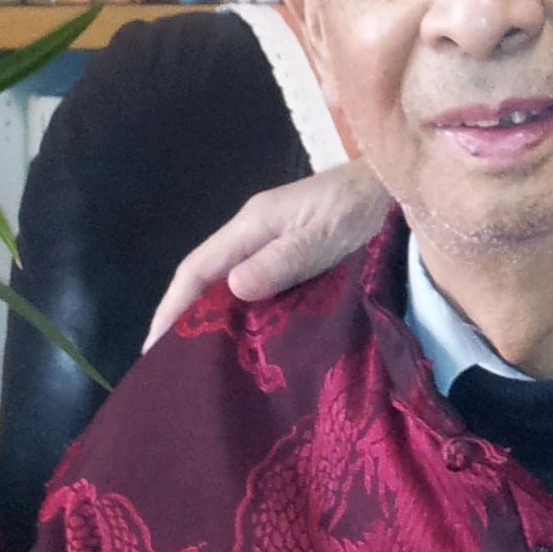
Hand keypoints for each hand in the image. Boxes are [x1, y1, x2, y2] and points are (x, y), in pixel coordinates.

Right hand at [145, 160, 393, 343]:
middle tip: (170, 367)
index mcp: (252, 225)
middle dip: (184, 318)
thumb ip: (282, 260)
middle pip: (207, 278)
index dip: (172, 308)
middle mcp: (255, 233)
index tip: (152, 349)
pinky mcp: (296, 253)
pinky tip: (249, 340)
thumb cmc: (362, 207)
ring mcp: (275, 242)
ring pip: (231, 284)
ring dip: (213, 319)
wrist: (400, 184)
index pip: (197, 269)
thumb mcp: (324, 235)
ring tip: (202, 363)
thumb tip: (232, 289)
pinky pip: (258, 286)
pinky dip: (245, 313)